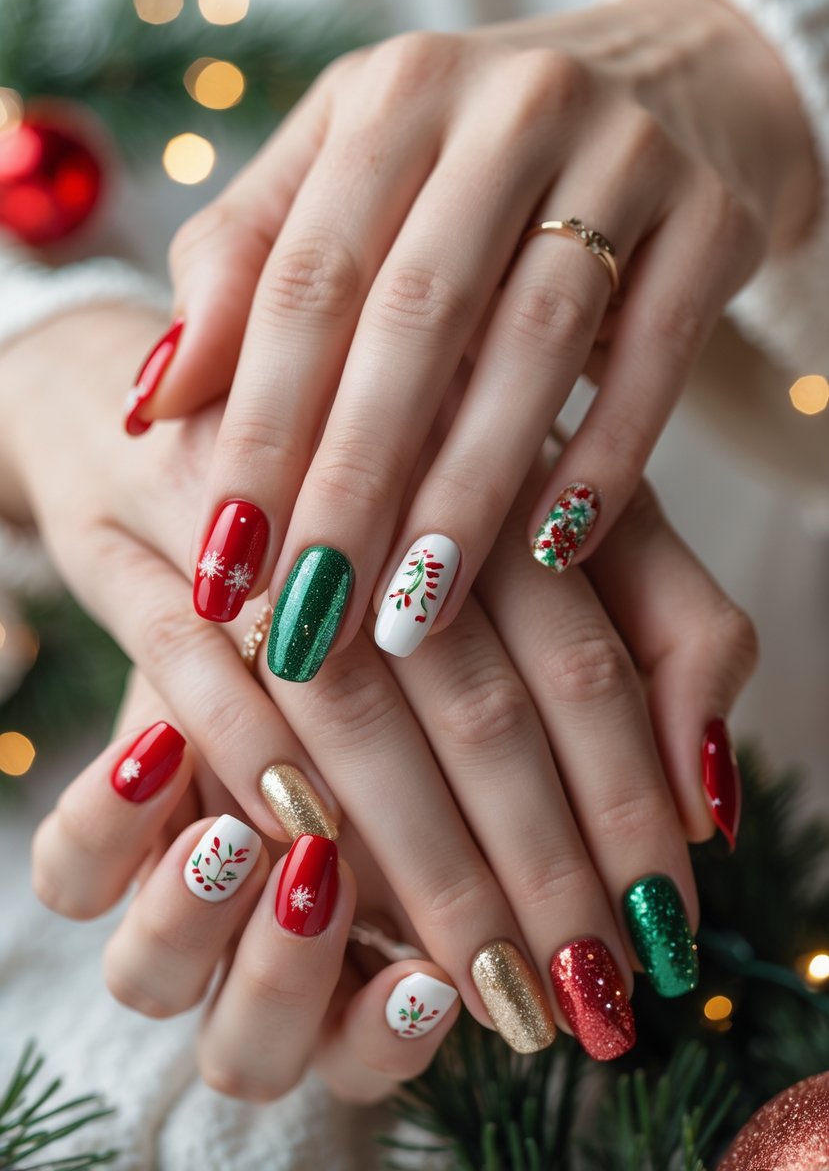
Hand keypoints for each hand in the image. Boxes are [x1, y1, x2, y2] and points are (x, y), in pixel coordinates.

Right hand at [7, 305, 754, 1065]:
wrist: (211, 378)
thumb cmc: (415, 462)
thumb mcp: (560, 510)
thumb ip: (668, 623)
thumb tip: (706, 790)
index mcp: (501, 454)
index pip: (584, 661)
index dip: (625, 805)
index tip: (661, 927)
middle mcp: (383, 478)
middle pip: (478, 702)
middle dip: (538, 869)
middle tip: (586, 997)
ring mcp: (262, 516)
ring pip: (353, 710)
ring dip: (426, 863)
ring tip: (492, 989)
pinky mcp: (134, 551)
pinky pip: (197, 679)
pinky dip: (267, 774)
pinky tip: (323, 873)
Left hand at [134, 0, 813, 673]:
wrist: (671, 81)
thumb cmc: (474, 157)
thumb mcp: (352, 170)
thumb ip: (248, 267)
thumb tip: (156, 404)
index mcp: (393, 97)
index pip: (304, 280)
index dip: (258, 427)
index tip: (225, 559)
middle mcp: (507, 109)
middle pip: (412, 320)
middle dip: (352, 485)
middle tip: (312, 613)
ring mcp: (626, 153)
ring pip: (535, 345)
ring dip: (469, 495)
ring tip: (412, 614)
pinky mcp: (716, 215)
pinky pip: (659, 355)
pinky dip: (605, 460)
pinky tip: (556, 553)